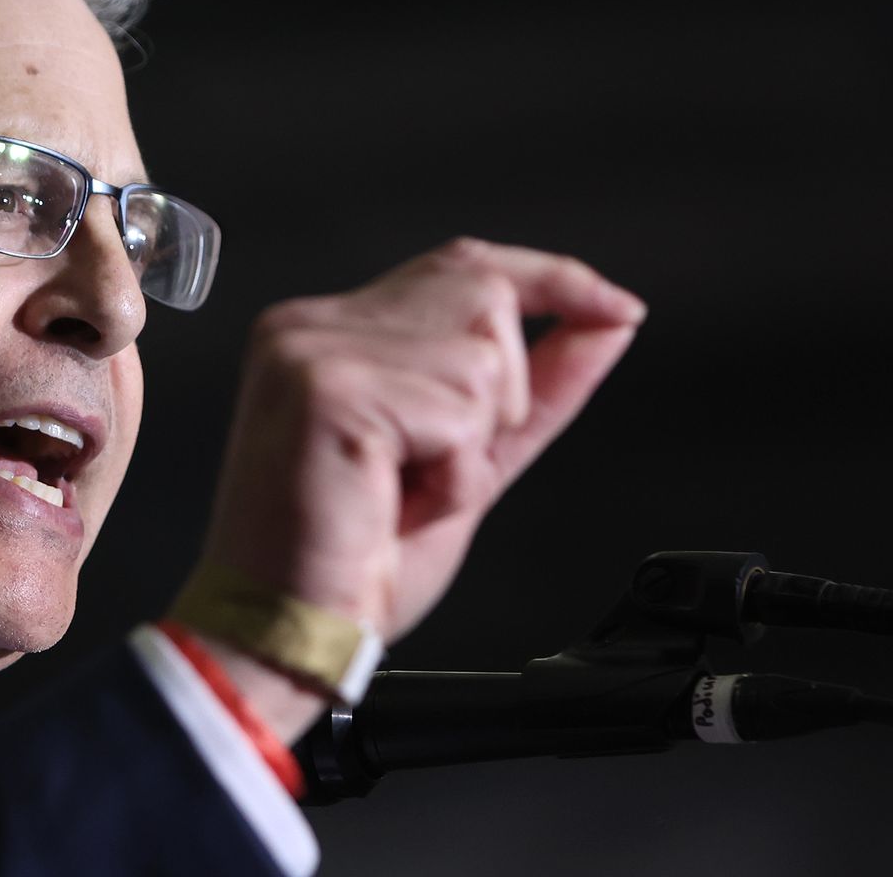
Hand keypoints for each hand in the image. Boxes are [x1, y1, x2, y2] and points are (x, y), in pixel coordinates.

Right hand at [200, 237, 645, 644]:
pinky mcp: (326, 390)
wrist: (282, 633)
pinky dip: (450, 475)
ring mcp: (309, 350)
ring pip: (480, 361)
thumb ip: (532, 387)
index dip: (552, 279)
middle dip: (500, 397)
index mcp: (326, 333)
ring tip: (399, 495)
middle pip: (483, 298)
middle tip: (426, 470)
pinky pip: (456, 412)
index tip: (615, 306)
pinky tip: (390, 505)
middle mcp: (306, 326)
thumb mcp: (466, 462)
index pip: (461, 265)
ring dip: (469, 450)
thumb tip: (609, 321)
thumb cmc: (350, 564)